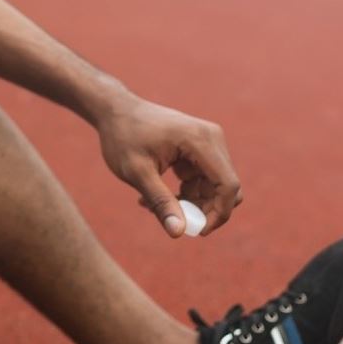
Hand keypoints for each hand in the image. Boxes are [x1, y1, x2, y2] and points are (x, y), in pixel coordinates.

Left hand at [96, 97, 242, 237]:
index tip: (197, 231)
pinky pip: (203, 180)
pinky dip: (186, 193)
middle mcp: (211, 138)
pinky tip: (154, 195)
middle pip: (224, 187)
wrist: (115, 111)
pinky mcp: (200, 149)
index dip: (219, 213)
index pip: (227, 184)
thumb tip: (179, 232)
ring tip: (151, 205)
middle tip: (171, 220)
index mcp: (200, 140)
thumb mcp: (136, 172)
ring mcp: (208, 142)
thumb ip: (160, 201)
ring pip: (214, 187)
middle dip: (203, 210)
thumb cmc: (123, 137)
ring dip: (190, 203)